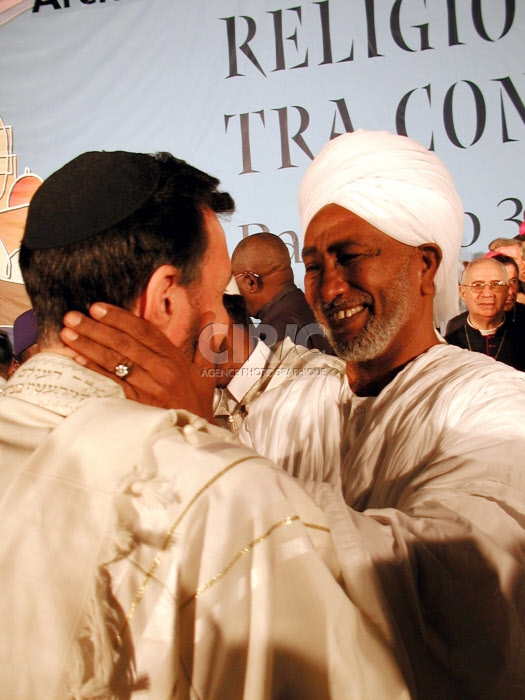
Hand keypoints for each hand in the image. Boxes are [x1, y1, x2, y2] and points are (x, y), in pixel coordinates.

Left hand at [60, 303, 217, 421]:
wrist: (197, 437)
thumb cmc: (197, 405)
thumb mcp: (206, 372)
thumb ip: (206, 342)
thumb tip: (210, 315)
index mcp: (175, 359)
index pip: (144, 331)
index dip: (120, 318)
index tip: (99, 308)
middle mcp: (161, 370)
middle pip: (125, 342)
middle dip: (96, 327)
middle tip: (74, 316)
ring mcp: (148, 387)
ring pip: (115, 360)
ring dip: (88, 344)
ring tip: (69, 333)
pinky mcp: (137, 403)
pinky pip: (112, 382)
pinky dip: (95, 369)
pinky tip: (79, 359)